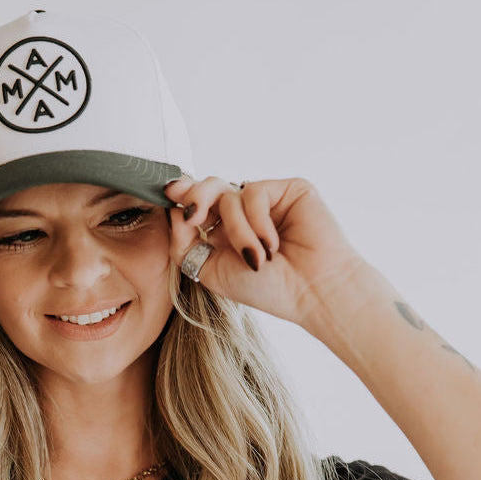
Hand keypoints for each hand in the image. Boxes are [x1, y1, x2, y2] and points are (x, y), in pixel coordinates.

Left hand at [164, 175, 371, 331]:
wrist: (311, 292)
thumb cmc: (267, 289)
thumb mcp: (211, 271)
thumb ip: (185, 244)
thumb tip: (173, 212)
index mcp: (224, 231)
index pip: (198, 205)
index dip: (182, 196)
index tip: (169, 195)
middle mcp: (244, 213)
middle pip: (209, 187)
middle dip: (195, 198)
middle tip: (195, 217)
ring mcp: (267, 201)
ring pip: (229, 195)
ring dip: (237, 230)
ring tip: (255, 258)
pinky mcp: (288, 189)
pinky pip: (253, 192)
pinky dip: (256, 221)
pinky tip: (273, 244)